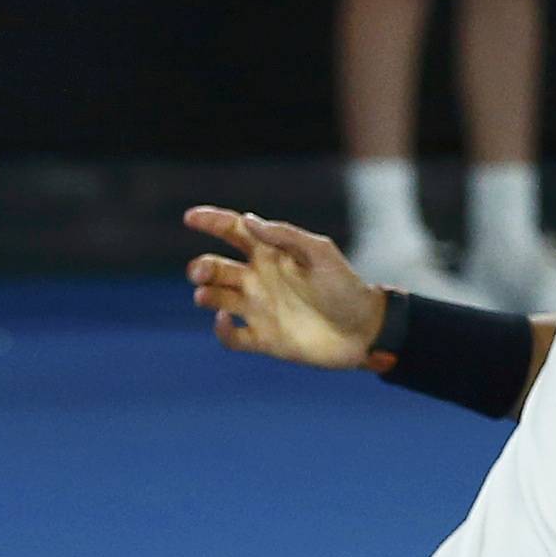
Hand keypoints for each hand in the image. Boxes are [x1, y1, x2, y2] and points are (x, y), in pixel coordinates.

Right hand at [183, 205, 386, 369]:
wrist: (364, 331)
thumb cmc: (346, 287)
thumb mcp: (320, 253)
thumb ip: (285, 236)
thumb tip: (249, 220)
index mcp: (272, 254)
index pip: (234, 231)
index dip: (211, 221)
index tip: (190, 217)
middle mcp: (260, 279)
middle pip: (216, 267)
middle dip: (201, 267)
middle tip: (203, 272)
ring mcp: (259, 309)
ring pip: (216, 299)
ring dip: (205, 294)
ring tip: (207, 295)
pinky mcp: (264, 339)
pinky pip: (231, 336)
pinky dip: (221, 330)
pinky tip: (225, 321)